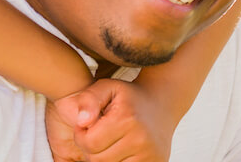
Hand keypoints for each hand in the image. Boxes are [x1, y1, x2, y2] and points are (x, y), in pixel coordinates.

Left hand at [46, 78, 174, 161]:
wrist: (160, 105)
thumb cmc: (129, 97)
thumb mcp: (107, 87)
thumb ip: (89, 99)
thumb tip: (81, 121)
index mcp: (126, 119)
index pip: (89, 143)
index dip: (80, 136)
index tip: (85, 127)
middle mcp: (140, 140)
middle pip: (97, 160)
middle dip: (90, 148)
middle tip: (96, 135)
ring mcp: (149, 156)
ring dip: (103, 157)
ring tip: (107, 142)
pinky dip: (116, 161)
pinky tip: (117, 149)